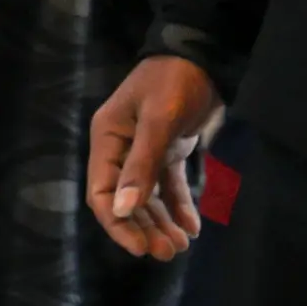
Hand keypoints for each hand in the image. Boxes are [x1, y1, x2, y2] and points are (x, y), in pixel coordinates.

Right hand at [87, 55, 221, 260]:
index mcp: (108, 139)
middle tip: (168, 252)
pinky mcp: (168, 150)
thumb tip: (123, 210)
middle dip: (144, 228)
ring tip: (180, 245)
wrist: (205, 53)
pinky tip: (192, 226)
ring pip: (148, 197)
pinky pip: (169, 185)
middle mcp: (121, 149)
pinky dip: (179, 206)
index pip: (101, 193)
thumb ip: (141, 166)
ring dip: (162, 222)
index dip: (117, 224)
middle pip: (125, 201)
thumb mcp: (159, 121)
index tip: (139, 248)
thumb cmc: (176, 81)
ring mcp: (144, 151)